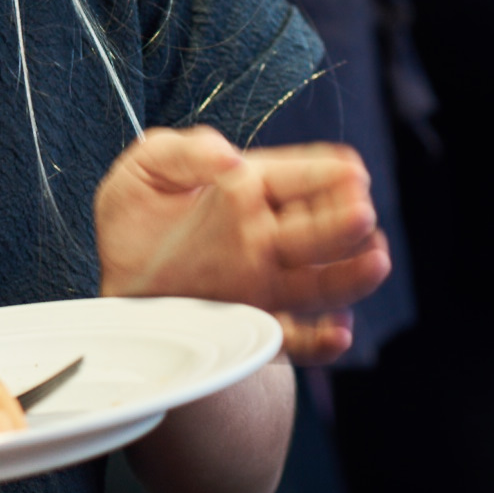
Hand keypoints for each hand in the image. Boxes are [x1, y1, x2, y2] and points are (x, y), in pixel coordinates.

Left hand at [94, 128, 389, 361]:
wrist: (118, 281)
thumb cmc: (134, 216)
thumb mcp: (148, 166)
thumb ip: (185, 151)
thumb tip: (231, 155)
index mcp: (248, 187)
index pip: (298, 176)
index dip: (327, 173)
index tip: (350, 172)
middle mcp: (266, 234)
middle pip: (317, 227)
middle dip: (344, 219)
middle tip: (361, 212)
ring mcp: (265, 282)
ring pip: (319, 280)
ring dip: (350, 274)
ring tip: (375, 260)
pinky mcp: (254, 325)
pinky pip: (295, 338)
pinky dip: (320, 341)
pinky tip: (338, 333)